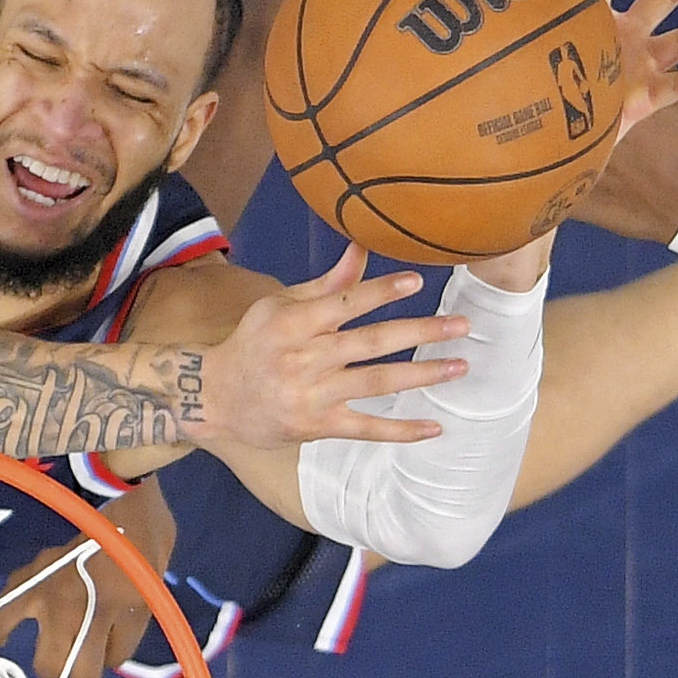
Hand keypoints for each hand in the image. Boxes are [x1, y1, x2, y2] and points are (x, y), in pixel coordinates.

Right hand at [0, 478, 175, 677]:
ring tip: (52, 644)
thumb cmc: (142, 513)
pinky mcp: (25, 579)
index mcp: (128, 604)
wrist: (103, 474)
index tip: (115, 633)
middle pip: (78, 675)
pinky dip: (0, 630)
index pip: (118, 658)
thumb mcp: (161, 557)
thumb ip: (145, 596)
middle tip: (84, 650)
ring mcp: (52, 599)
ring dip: (50, 657)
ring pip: (43, 662)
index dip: (116, 648)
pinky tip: (4, 631)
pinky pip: (0, 618)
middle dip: (83, 669)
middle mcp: (89, 612)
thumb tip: (128, 622)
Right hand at [194, 245, 468, 449]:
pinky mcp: (318, 426)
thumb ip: (327, 282)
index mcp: (294, 322)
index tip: (417, 280)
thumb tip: (362, 246)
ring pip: (376, 383)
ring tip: (459, 366)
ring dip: (421, 375)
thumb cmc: (254, 342)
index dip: (380, 291)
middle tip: (462, 325)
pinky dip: (401, 430)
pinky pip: (366, 428)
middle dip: (420, 332)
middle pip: (371, 342)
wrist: (215, 397)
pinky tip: (433, 427)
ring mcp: (312, 395)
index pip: (344, 303)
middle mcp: (305, 358)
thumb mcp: (280, 305)